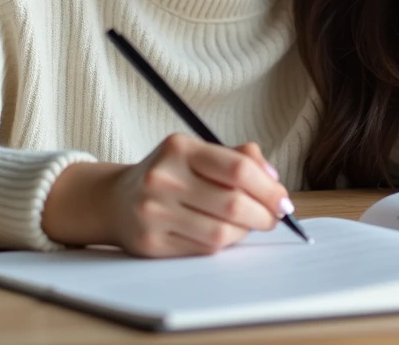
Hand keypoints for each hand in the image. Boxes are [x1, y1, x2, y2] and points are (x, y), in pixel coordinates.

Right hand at [44, 133, 291, 256]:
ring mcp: (154, 212)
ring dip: (244, 232)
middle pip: (234, 204)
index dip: (269, 188)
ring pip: (221, 233)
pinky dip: (222, 245)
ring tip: (245, 224)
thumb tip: (273, 180)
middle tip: (273, 217)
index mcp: (179, 148)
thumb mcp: (198, 153)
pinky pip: (203, 250)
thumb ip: (239, 158)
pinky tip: (221, 234)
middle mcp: (163, 178)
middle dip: (264, 215)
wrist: (115, 200)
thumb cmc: (170, 175)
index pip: (238, 168)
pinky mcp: (151, 243)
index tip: (283, 200)